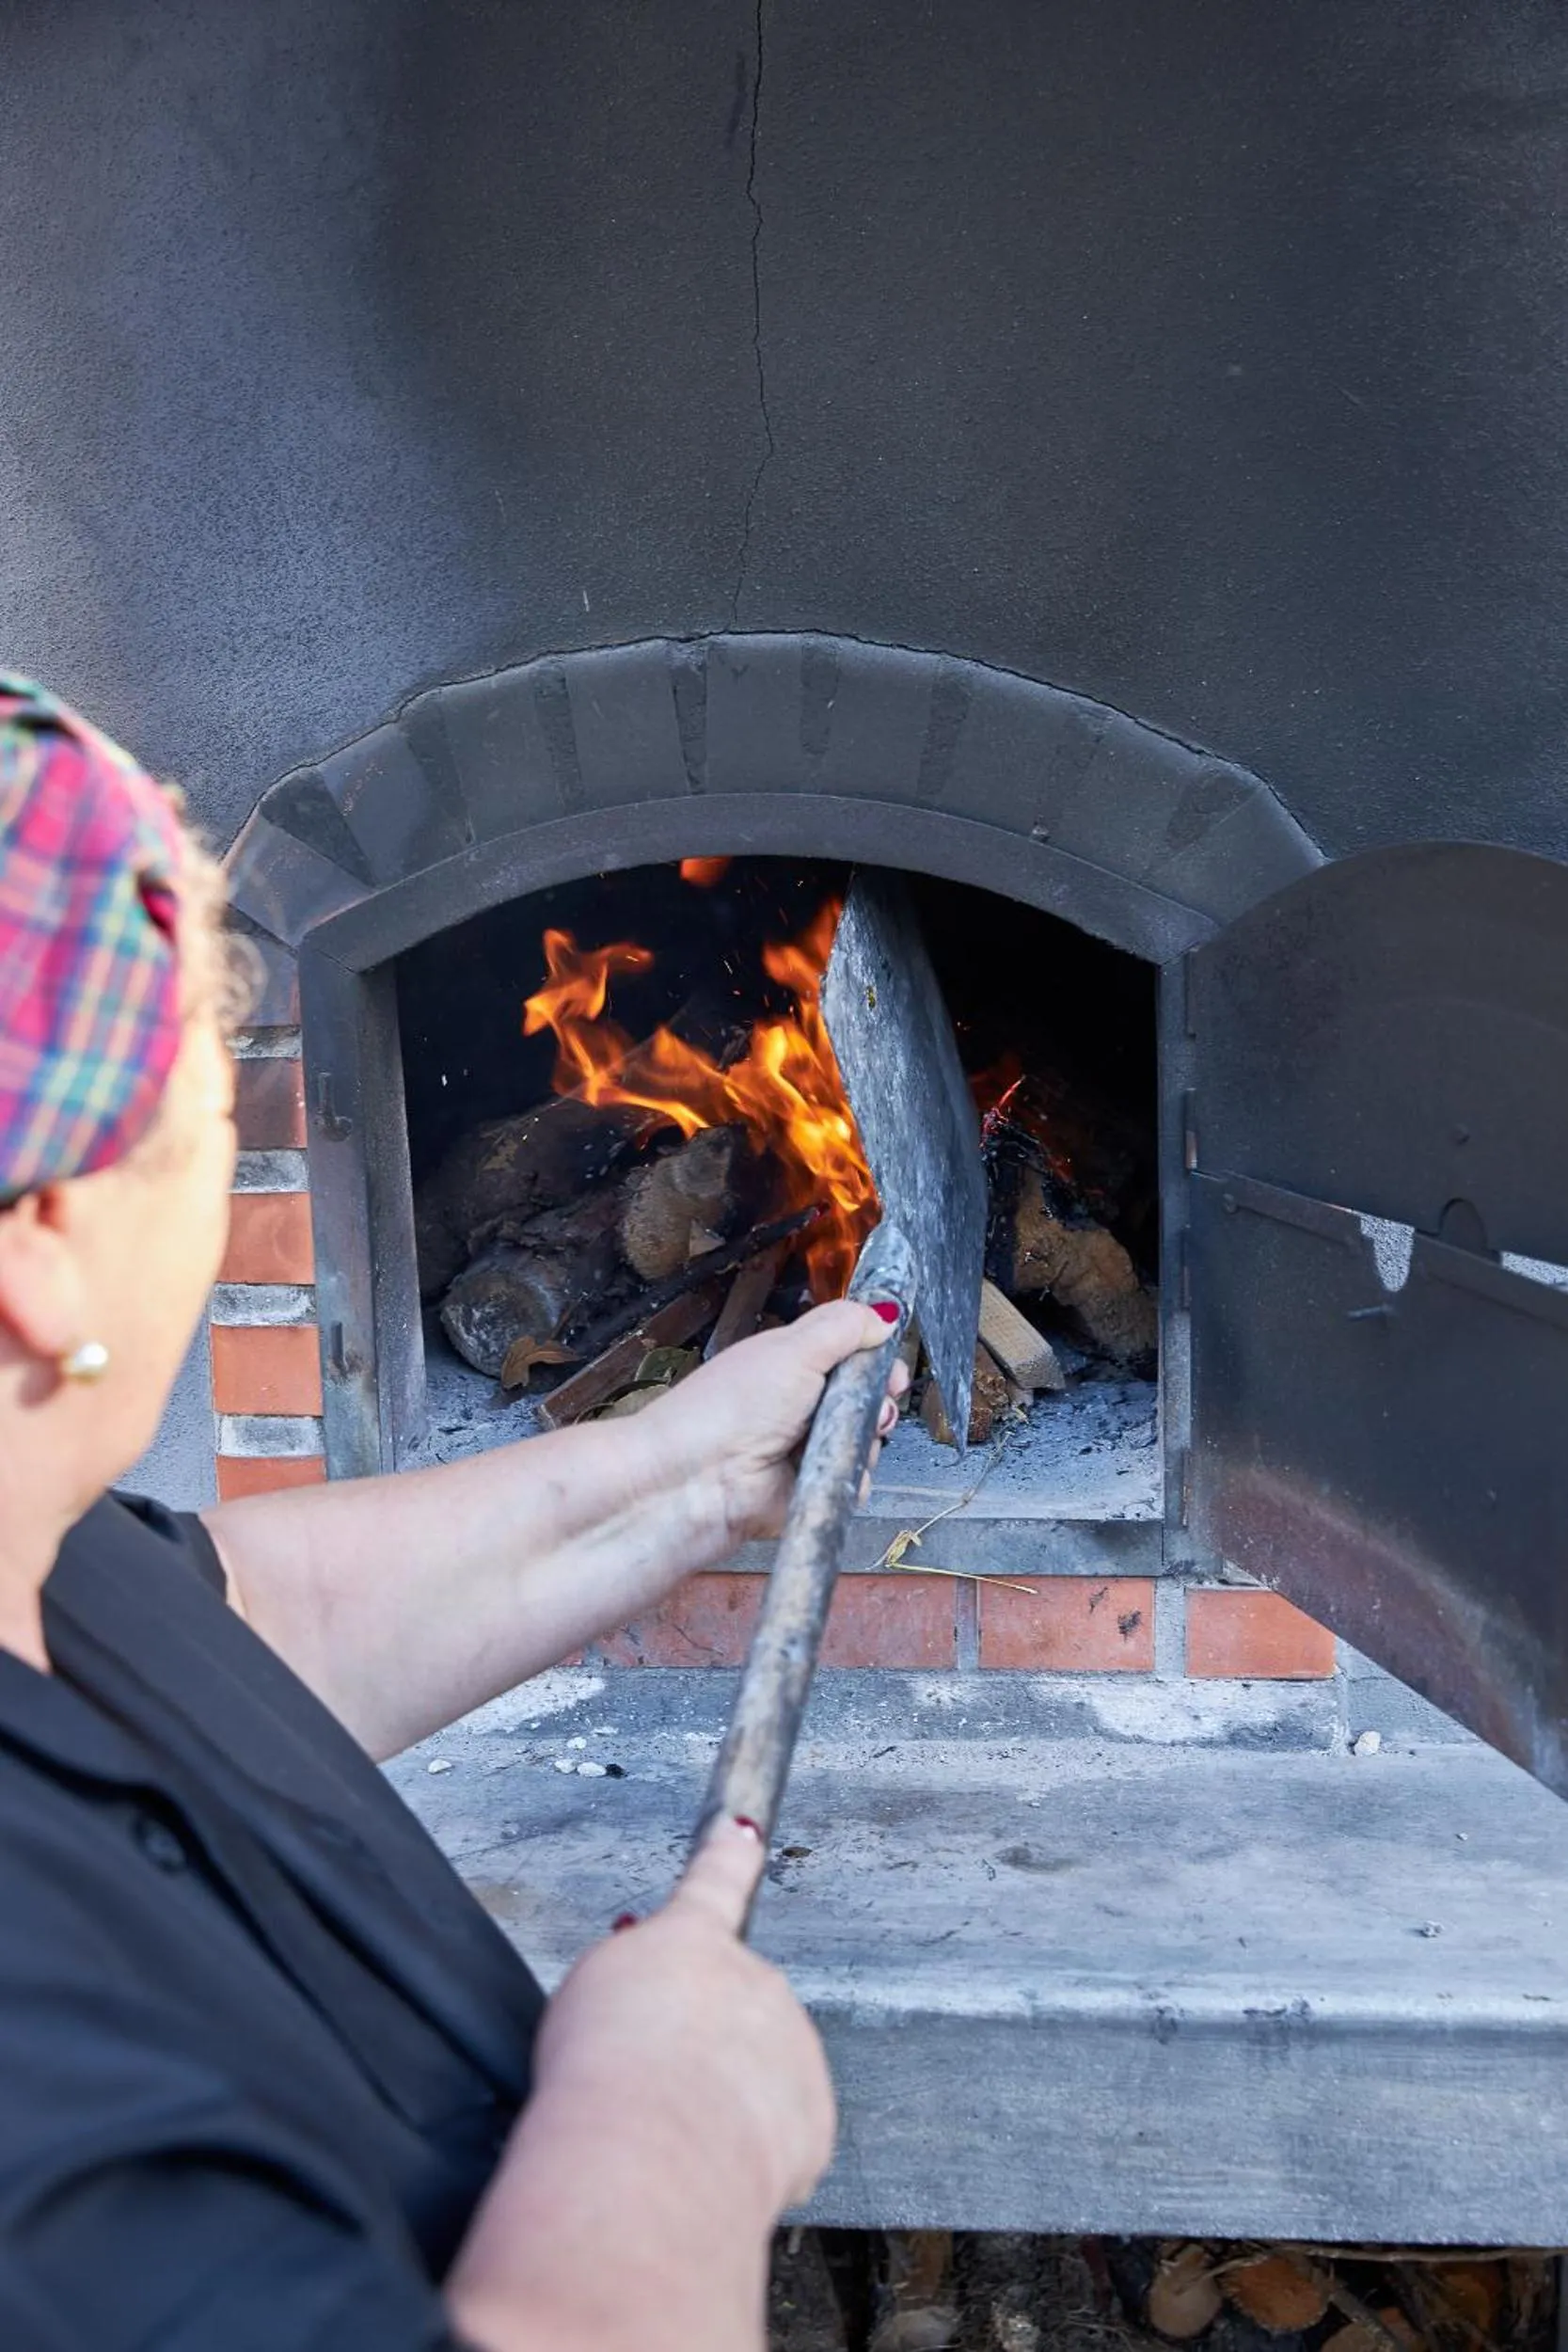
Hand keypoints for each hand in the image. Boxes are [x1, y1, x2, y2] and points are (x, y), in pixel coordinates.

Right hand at [445, 1819, 833, 2349]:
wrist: (646, 2153)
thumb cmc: (600, 2076)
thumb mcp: (587, 1996)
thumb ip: (632, 1980)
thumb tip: (650, 2001)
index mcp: (691, 1940)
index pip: (713, 1881)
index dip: (727, 1855)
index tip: (744, 1832)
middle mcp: (754, 1978)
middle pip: (730, 2007)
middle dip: (699, 2044)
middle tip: (649, 2089)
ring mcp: (793, 2043)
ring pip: (757, 2074)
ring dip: (722, 2102)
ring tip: (670, 2136)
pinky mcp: (813, 2114)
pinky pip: (778, 2135)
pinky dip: (748, 2155)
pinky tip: (707, 2165)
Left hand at [635, 1300, 910, 1545]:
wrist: (695, 1480)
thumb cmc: (728, 1408)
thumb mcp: (792, 1350)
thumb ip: (842, 1327)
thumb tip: (886, 1313)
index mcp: (792, 1363)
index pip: (852, 1354)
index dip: (878, 1360)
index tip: (891, 1368)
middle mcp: (801, 1405)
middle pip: (867, 1398)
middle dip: (879, 1401)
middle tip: (872, 1404)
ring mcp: (805, 1449)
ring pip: (865, 1441)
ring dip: (864, 1441)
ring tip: (840, 1440)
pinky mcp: (810, 1488)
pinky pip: (853, 1483)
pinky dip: (850, 1480)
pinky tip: (830, 1472)